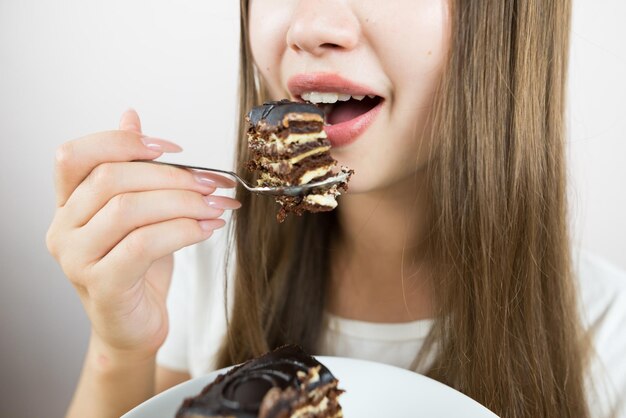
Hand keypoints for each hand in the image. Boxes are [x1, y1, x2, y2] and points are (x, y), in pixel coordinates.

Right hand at [46, 109, 238, 357]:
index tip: (173, 148)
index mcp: (67, 203)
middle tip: (211, 183)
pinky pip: (144, 244)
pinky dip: (183, 231)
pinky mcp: (101, 285)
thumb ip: (131, 166)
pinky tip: (207, 229)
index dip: (124, 142)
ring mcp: (77, 259)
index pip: (76, 155)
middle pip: (111, 178)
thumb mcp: (138, 211)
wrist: (135, 325)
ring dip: (184, 203)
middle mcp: (63, 228)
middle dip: (172, 176)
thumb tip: (131, 116)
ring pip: (129, 209)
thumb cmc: (137, 268)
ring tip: (217, 206)